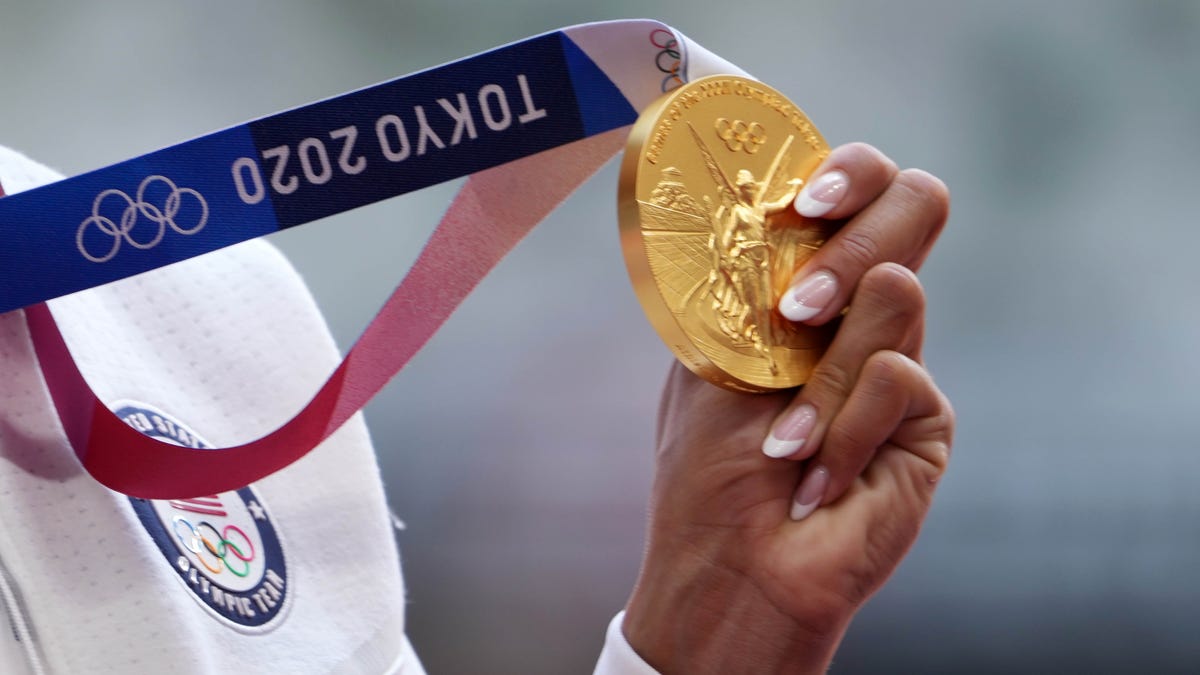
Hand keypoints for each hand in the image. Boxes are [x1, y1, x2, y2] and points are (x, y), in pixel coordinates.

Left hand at [621, 144, 953, 673]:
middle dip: (853, 242)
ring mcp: (902, 357)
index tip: (797, 208)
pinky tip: (814, 478)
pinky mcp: (928, 417)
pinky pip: (897, 376)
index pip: (856, 188)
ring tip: (780, 441)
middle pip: (916, 203)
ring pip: (896, 293)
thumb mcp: (716, 354)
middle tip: (798, 308)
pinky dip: (839, 428)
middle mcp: (865, 311)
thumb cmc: (710, 465)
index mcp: (811, 285)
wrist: (733, 563)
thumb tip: (776, 203)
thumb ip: (756, 278)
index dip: (845, 173)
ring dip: (817, 375)